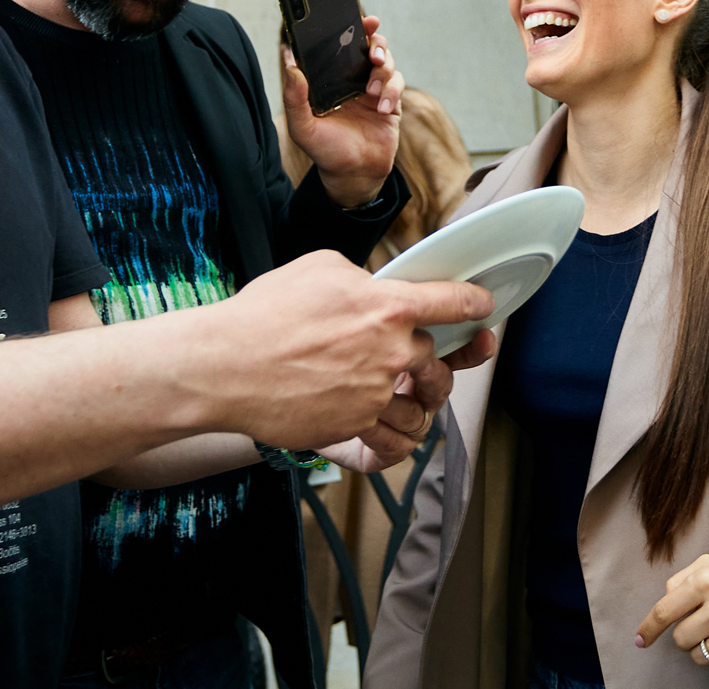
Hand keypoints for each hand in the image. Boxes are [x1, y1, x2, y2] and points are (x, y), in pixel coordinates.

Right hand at [209, 251, 491, 450]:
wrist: (225, 367)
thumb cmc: (265, 312)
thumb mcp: (320, 268)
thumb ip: (362, 278)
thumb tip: (376, 289)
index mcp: (387, 305)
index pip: (453, 303)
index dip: (475, 304)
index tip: (483, 308)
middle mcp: (391, 351)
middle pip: (436, 358)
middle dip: (431, 359)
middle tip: (415, 360)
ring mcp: (375, 393)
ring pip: (423, 406)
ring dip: (420, 403)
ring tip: (406, 398)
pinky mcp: (354, 427)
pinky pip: (395, 441)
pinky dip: (398, 439)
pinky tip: (391, 431)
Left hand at [282, 16, 404, 208]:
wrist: (354, 175)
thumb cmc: (325, 150)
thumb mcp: (302, 126)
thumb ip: (294, 95)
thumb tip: (288, 59)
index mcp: (330, 78)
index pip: (340, 44)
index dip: (351, 27)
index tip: (361, 19)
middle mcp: (352, 79)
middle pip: (369, 45)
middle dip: (375, 42)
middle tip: (373, 53)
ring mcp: (373, 88)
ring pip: (386, 62)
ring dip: (383, 71)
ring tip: (372, 91)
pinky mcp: (391, 101)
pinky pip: (397, 84)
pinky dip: (392, 92)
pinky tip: (383, 108)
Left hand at [634, 555, 708, 675]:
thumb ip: (681, 579)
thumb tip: (661, 604)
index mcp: (706, 581)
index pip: (664, 611)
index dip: (648, 628)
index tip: (640, 640)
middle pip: (679, 639)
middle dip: (686, 634)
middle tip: (705, 623)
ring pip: (698, 656)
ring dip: (705, 647)